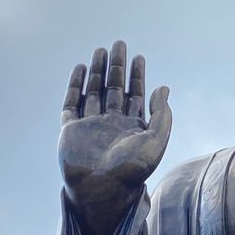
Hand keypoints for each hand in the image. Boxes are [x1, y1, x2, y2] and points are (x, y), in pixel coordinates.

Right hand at [58, 41, 171, 234]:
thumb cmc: (133, 169)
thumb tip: (164, 87)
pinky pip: (72, 104)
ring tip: (101, 50)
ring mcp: (90, 126)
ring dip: (97, 71)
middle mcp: (111, 124)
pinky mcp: (71, 131)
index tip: (139, 57)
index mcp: (132, 127)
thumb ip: (162, 114)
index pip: (135, 95)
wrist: (102, 190)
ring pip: (93, 91)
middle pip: (114, 88)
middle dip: (117, 66)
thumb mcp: (157, 140)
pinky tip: (80, 68)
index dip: (137, 76)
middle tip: (119, 44)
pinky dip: (75, 86)